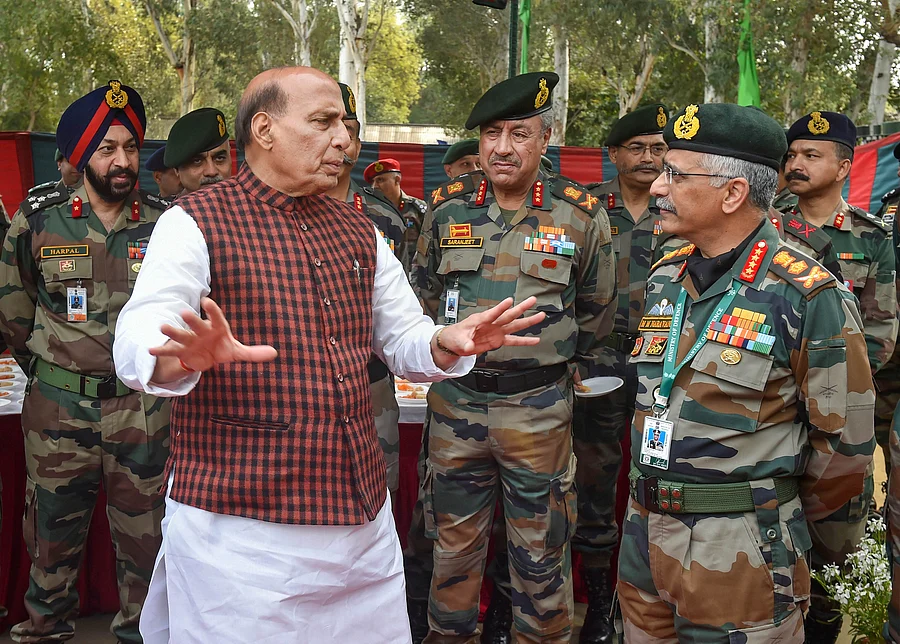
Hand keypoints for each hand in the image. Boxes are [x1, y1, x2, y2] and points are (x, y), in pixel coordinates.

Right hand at [150, 297, 276, 374]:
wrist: (204, 357)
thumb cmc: (221, 348)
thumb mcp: (237, 352)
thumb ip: (253, 353)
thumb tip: (274, 353)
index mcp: (216, 328)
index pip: (216, 317)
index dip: (212, 310)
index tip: (207, 301)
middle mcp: (200, 331)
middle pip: (196, 323)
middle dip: (191, 319)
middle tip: (184, 312)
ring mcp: (189, 340)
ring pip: (180, 334)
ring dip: (172, 331)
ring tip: (163, 327)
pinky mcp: (180, 351)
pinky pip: (170, 350)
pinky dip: (160, 351)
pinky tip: (150, 350)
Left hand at [434, 297, 544, 362]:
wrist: (456, 342)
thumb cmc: (456, 336)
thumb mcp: (458, 339)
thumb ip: (464, 342)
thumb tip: (469, 346)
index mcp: (481, 319)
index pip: (492, 312)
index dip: (501, 307)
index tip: (510, 301)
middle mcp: (492, 323)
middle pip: (509, 315)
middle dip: (521, 308)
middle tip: (532, 300)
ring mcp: (497, 331)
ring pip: (515, 325)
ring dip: (528, 321)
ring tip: (541, 316)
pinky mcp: (499, 340)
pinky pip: (514, 340)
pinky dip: (524, 341)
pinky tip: (535, 340)